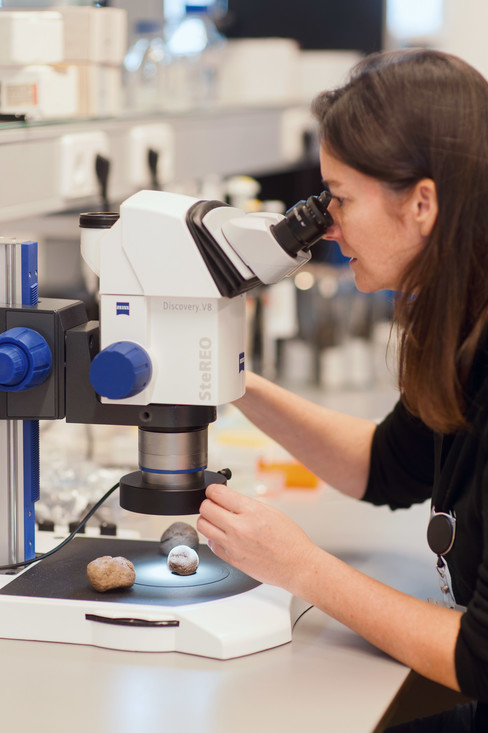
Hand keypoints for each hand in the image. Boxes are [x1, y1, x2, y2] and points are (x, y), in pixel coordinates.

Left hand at [197, 483, 317, 591]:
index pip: (218, 493)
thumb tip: (228, 500)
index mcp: (252, 511)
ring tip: (216, 520)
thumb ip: (247, 505)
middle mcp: (239, 527)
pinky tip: (223, 536)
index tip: (213, 491)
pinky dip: (213, 537)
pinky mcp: (231, 559)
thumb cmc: (290, 540)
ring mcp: (233, 545)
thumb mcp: (271, 512)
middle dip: (208, 503)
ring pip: (203, 526)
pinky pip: (210, 544)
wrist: (297, 565)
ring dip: (207, 520)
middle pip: (205, 508)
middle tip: (214, 505)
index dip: (213, 490)